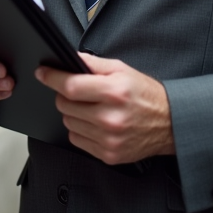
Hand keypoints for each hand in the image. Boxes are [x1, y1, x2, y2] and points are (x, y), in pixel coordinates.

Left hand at [35, 52, 174, 164]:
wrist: (170, 124)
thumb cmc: (146, 95)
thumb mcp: (122, 70)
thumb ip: (93, 63)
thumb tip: (69, 58)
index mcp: (114, 92)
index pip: (70, 86)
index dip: (52, 78)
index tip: (43, 73)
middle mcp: (110, 118)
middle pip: (65, 106)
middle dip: (65, 96)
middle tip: (78, 92)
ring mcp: (108, 139)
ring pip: (68, 123)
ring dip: (73, 113)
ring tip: (91, 108)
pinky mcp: (108, 154)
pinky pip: (77, 140)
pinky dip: (80, 130)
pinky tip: (95, 123)